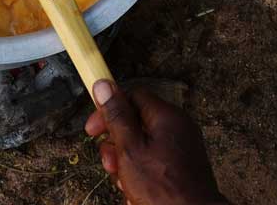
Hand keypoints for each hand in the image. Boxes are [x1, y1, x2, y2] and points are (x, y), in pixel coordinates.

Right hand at [85, 80, 225, 204]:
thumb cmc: (163, 189)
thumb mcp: (130, 149)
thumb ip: (117, 116)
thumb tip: (103, 85)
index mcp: (167, 116)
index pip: (133, 96)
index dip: (109, 110)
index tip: (94, 129)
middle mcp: (178, 127)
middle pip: (137, 122)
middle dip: (116, 143)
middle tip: (109, 163)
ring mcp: (181, 148)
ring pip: (143, 145)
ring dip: (126, 162)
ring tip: (124, 183)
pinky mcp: (182, 166)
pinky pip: (154, 161)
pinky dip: (141, 173)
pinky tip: (136, 191)